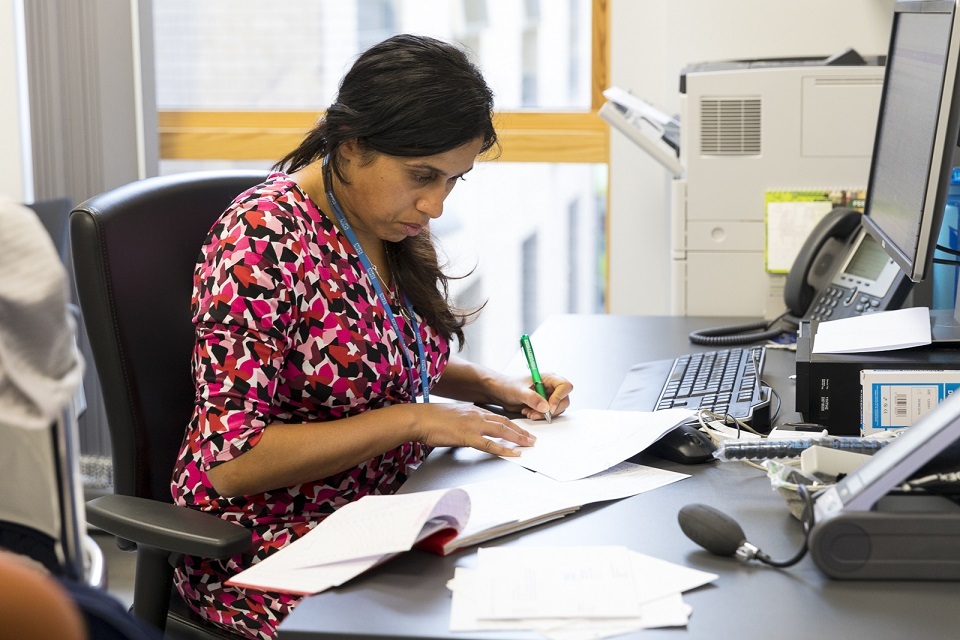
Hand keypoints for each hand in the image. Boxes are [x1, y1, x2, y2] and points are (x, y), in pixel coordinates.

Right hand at [411, 402, 536, 456]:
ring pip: (502, 430)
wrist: (418, 419)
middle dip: (520, 430)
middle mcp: (476, 414)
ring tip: (529, 444)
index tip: (520, 428)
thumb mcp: (450, 415)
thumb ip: (462, 421)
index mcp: (472, 409)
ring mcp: (473, 424)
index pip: (497, 416)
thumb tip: (466, 429)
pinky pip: (490, 444)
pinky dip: (504, 449)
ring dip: (518, 437)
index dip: (511, 423)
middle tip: (532, 437)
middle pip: (504, 422)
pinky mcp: (467, 436)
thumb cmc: (429, 418)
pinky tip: (514, 454)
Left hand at [492, 372, 573, 421]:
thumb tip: (546, 407)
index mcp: (548, 378)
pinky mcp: (544, 405)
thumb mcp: (519, 391)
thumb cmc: (508, 386)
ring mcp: (548, 396)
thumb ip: (532, 398)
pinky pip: (549, 414)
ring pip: (557, 409)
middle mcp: (551, 387)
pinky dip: (540, 416)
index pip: (564, 386)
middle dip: (552, 410)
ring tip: (530, 413)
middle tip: (538, 414)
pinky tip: (528, 413)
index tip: (549, 407)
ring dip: (544, 414)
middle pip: (564, 400)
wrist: (500, 392)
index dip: (559, 397)